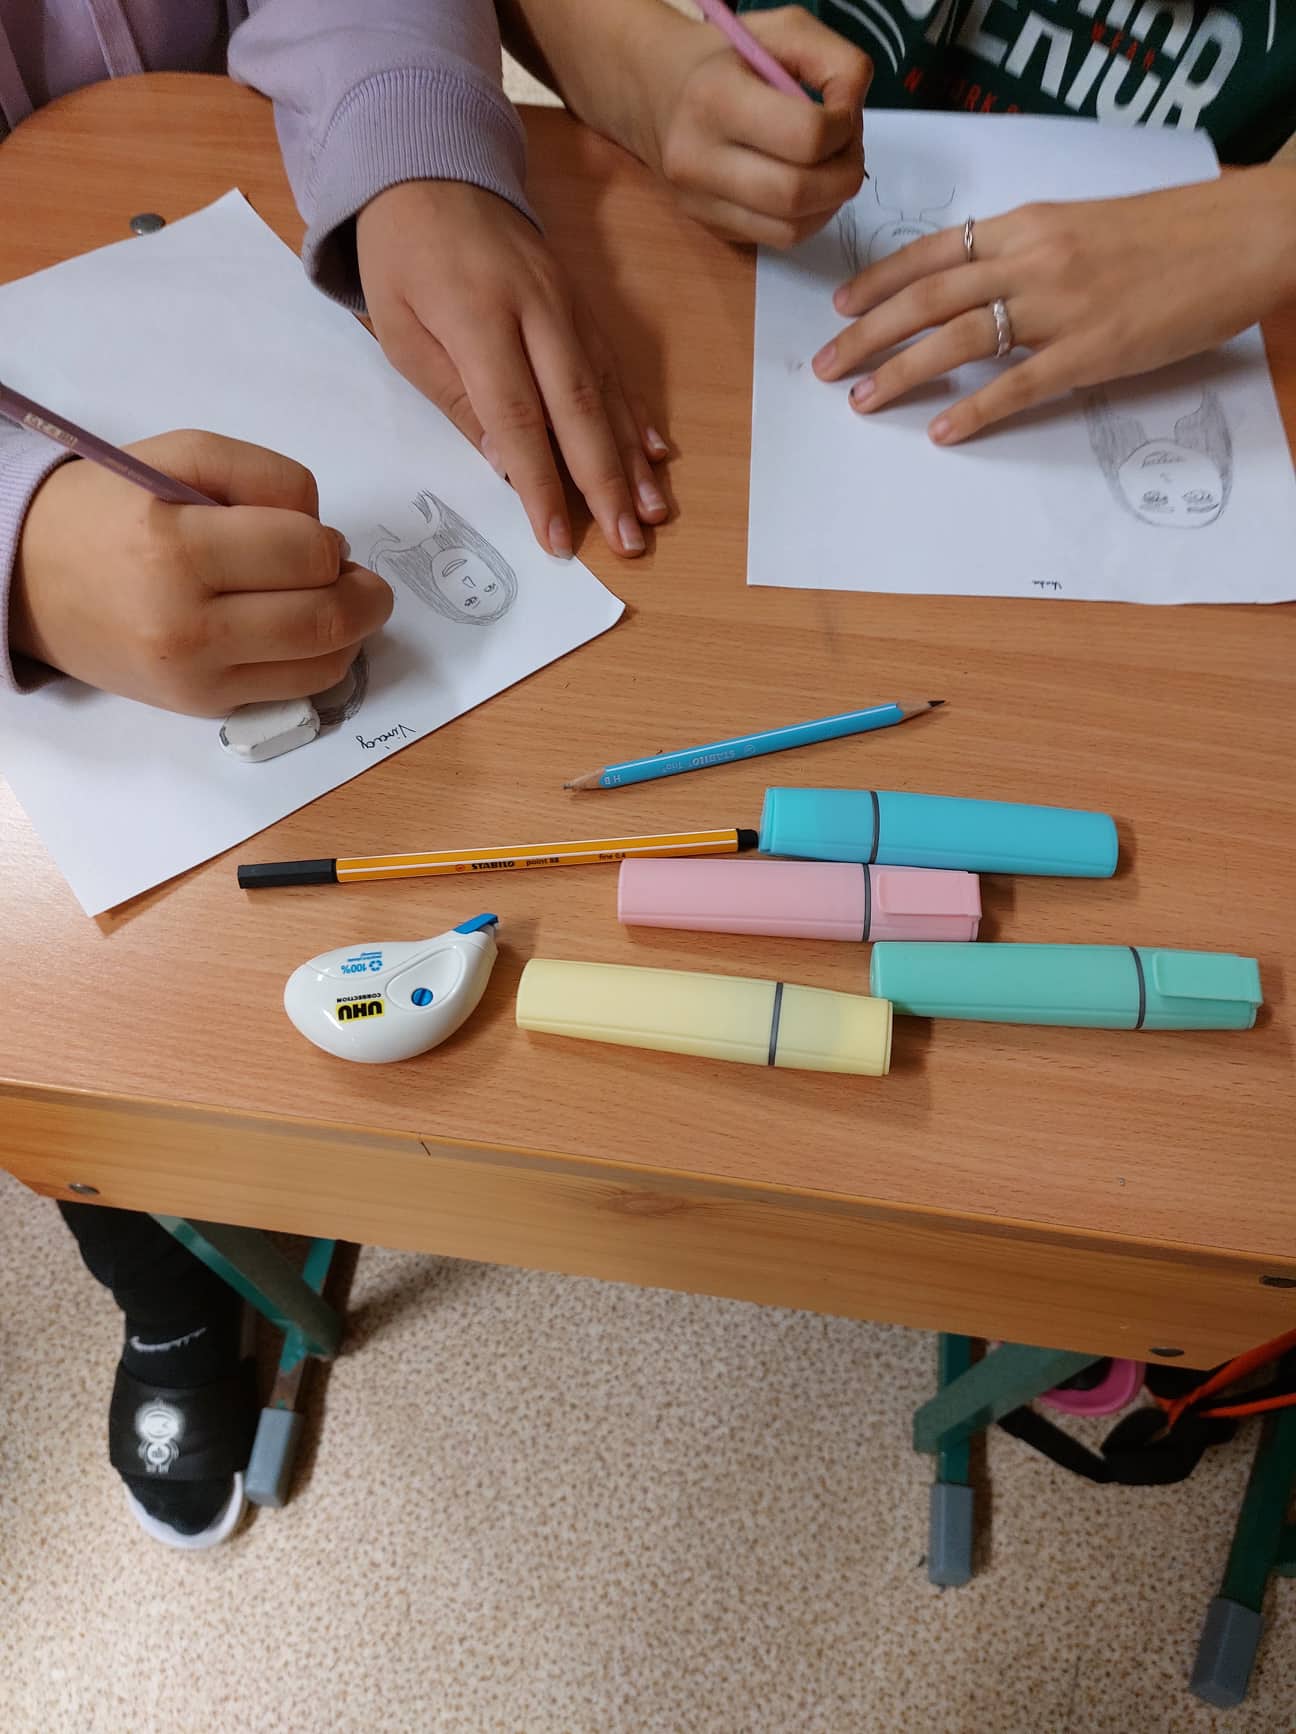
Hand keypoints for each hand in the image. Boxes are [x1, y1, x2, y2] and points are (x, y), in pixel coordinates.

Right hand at [11, 430, 391, 715]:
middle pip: (327, 617)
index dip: (329, 541)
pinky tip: (303, 632)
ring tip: (330, 600)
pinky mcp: (202, 705)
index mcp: (175, 548)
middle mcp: (186, 623)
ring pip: (323, 664)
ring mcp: (196, 675)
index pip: (306, 552)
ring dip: (352, 631)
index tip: (317, 535)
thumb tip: (328, 538)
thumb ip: (266, 476)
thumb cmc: (111, 507)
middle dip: (363, 593)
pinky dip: (320, 660)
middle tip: (353, 573)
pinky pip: (295, 690)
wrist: (30, 577)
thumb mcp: (181, 455)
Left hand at [356, 180, 666, 561]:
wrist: (431, 167)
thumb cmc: (402, 258)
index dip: (541, 484)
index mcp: (477, 318)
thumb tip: (508, 465)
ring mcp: (566, 303)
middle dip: (605, 482)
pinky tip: (655, 454)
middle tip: (628, 541)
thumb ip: (455, 398)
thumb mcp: (400, 333)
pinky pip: (612, 366)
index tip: (557, 539)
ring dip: (632, 458)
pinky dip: (635, 414)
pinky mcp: (580, 303)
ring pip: (606, 391)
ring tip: (652, 513)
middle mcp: (535, 309)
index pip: (518, 418)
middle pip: (578, 408)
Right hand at [633, 4, 870, 247]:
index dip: (844, 129)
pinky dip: (808, 218)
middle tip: (847, 149)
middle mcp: (699, 159)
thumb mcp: (782, 31)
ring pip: (792, 228)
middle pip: (798, 193)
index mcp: (715, 98)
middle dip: (844, 174)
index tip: (843, 113)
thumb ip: (835, 61)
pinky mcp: (711, 227)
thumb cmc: (724, 56)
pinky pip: (778, 239)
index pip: (805, 136)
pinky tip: (808, 188)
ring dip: (830, 202)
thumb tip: (855, 114)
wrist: (653, 91)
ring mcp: (700, 202)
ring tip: (830, 168)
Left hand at [813, 167, 1295, 443]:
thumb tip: (980, 283)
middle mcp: (1032, 258)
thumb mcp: (1085, 226)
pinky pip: (1018, 385)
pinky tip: (941, 432)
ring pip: (957, 339)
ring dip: (901, 373)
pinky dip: (974, 410)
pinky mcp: (1093, 350)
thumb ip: (1028, 252)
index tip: (841, 308)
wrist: (1245, 234)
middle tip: (823, 366)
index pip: (933, 251)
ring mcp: (1061, 305)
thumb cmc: (1171, 233)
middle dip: (866, 335)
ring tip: (861, 400)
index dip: (879, 281)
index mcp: (1029, 223)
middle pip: (926, 298)